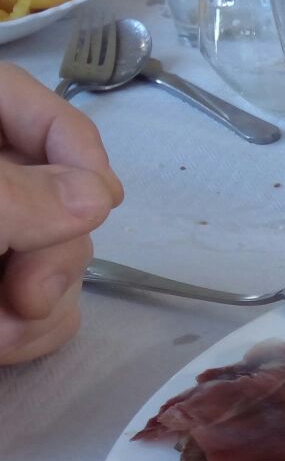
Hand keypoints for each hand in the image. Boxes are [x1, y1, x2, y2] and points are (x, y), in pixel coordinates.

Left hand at [0, 62, 122, 365]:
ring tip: (2, 339)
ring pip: (61, 266)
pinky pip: (44, 312)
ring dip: (42, 313)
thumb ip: (20, 195)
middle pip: (62, 203)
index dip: (79, 156)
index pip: (44, 113)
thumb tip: (99, 197)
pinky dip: (31, 335)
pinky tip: (3, 347)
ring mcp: (0, 243)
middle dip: (55, 260)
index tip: (98, 206)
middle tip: (27, 297)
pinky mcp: (0, 292)